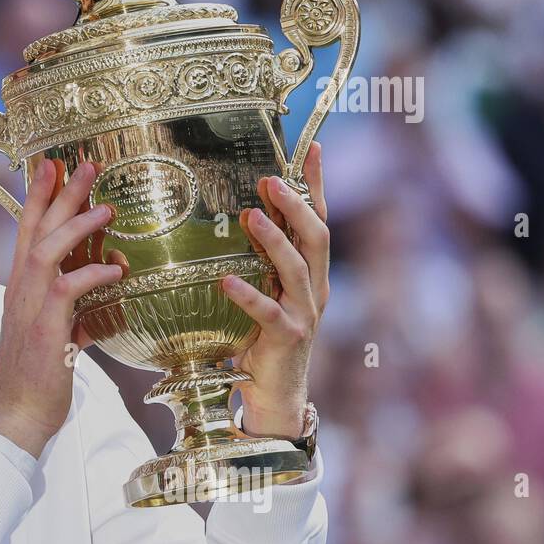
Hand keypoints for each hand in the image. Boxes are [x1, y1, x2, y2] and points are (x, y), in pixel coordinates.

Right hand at [0, 159, 121, 458]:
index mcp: (20, 289)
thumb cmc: (36, 380)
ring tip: (106, 208)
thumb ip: (74, 315)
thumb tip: (98, 303)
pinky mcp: (45, 330)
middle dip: (60, 194)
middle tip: (84, 164)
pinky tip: (114, 269)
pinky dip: (91, 274)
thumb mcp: (58, 339)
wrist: (15, 416)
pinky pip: (66, 290)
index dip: (39, 197)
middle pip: (36, 229)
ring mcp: (28, 308)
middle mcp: (20, 291)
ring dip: (76, 225)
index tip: (53, 167)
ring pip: (47, 250)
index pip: (27, 232)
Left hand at [221, 142, 329, 438]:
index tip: (313, 148)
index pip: (318, 220)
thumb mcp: (264, 291)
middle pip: (317, 237)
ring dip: (274, 240)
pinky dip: (248, 295)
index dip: (317, 185)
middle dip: (297, 204)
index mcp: (311, 273)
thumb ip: (258, 260)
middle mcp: (314, 289)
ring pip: (297, 269)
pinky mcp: (288, 340)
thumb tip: (239, 216)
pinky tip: (225, 280)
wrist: (275, 395)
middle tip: (269, 179)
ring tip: (250, 215)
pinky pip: (269, 312)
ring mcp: (305, 314)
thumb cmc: (261, 339)